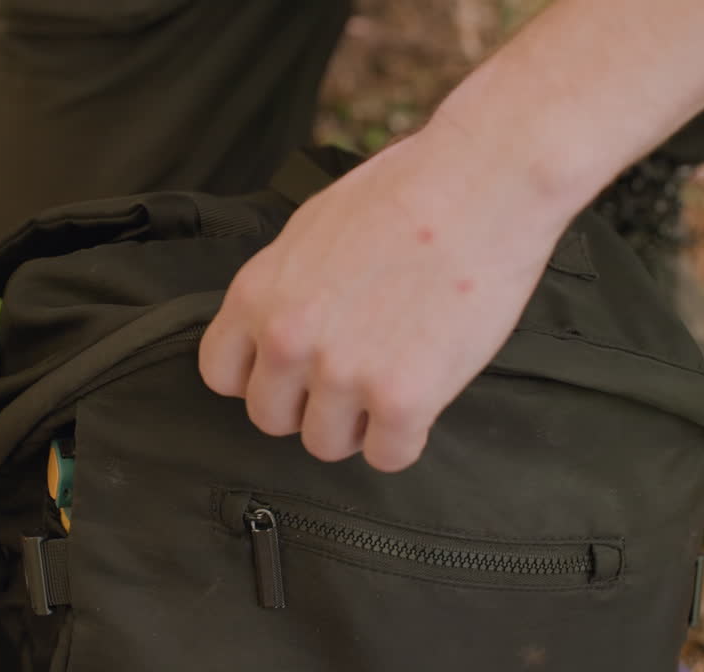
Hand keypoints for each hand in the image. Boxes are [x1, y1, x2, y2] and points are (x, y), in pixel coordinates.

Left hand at [199, 123, 573, 470]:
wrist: (482, 182)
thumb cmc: (409, 190)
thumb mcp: (314, 228)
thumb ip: (287, 288)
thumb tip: (282, 327)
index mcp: (259, 295)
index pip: (221, 374)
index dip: (260, 376)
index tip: (291, 371)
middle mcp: (289, 340)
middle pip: (271, 418)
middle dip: (309, 404)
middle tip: (352, 376)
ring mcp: (344, 373)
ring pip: (327, 445)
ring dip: (358, 425)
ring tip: (391, 384)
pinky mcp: (403, 398)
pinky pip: (388, 457)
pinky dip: (406, 439)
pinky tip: (423, 401)